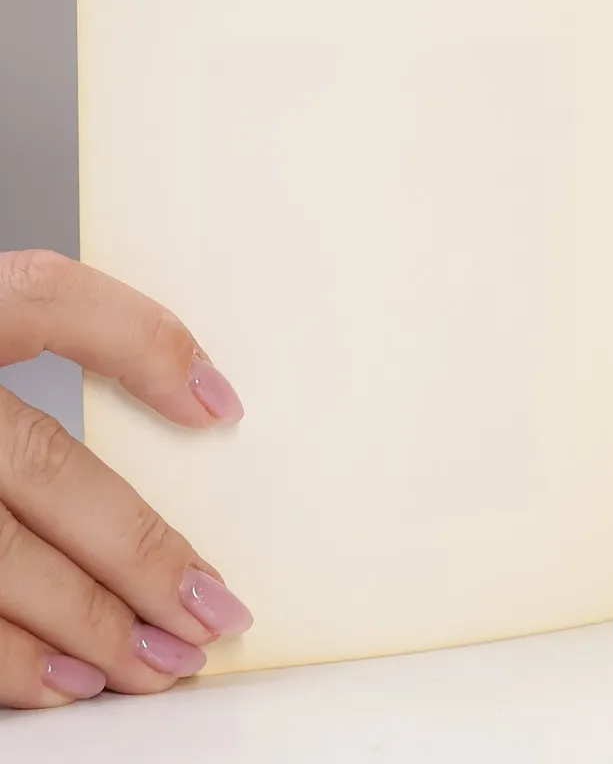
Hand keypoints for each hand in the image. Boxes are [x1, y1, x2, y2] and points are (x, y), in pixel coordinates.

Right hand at [0, 251, 250, 708]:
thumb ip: (38, 344)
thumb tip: (193, 399)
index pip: (46, 297)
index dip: (143, 341)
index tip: (224, 406)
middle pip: (41, 464)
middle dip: (138, 549)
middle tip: (215, 609)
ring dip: (82, 624)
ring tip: (157, 662)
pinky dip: (3, 660)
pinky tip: (61, 682)